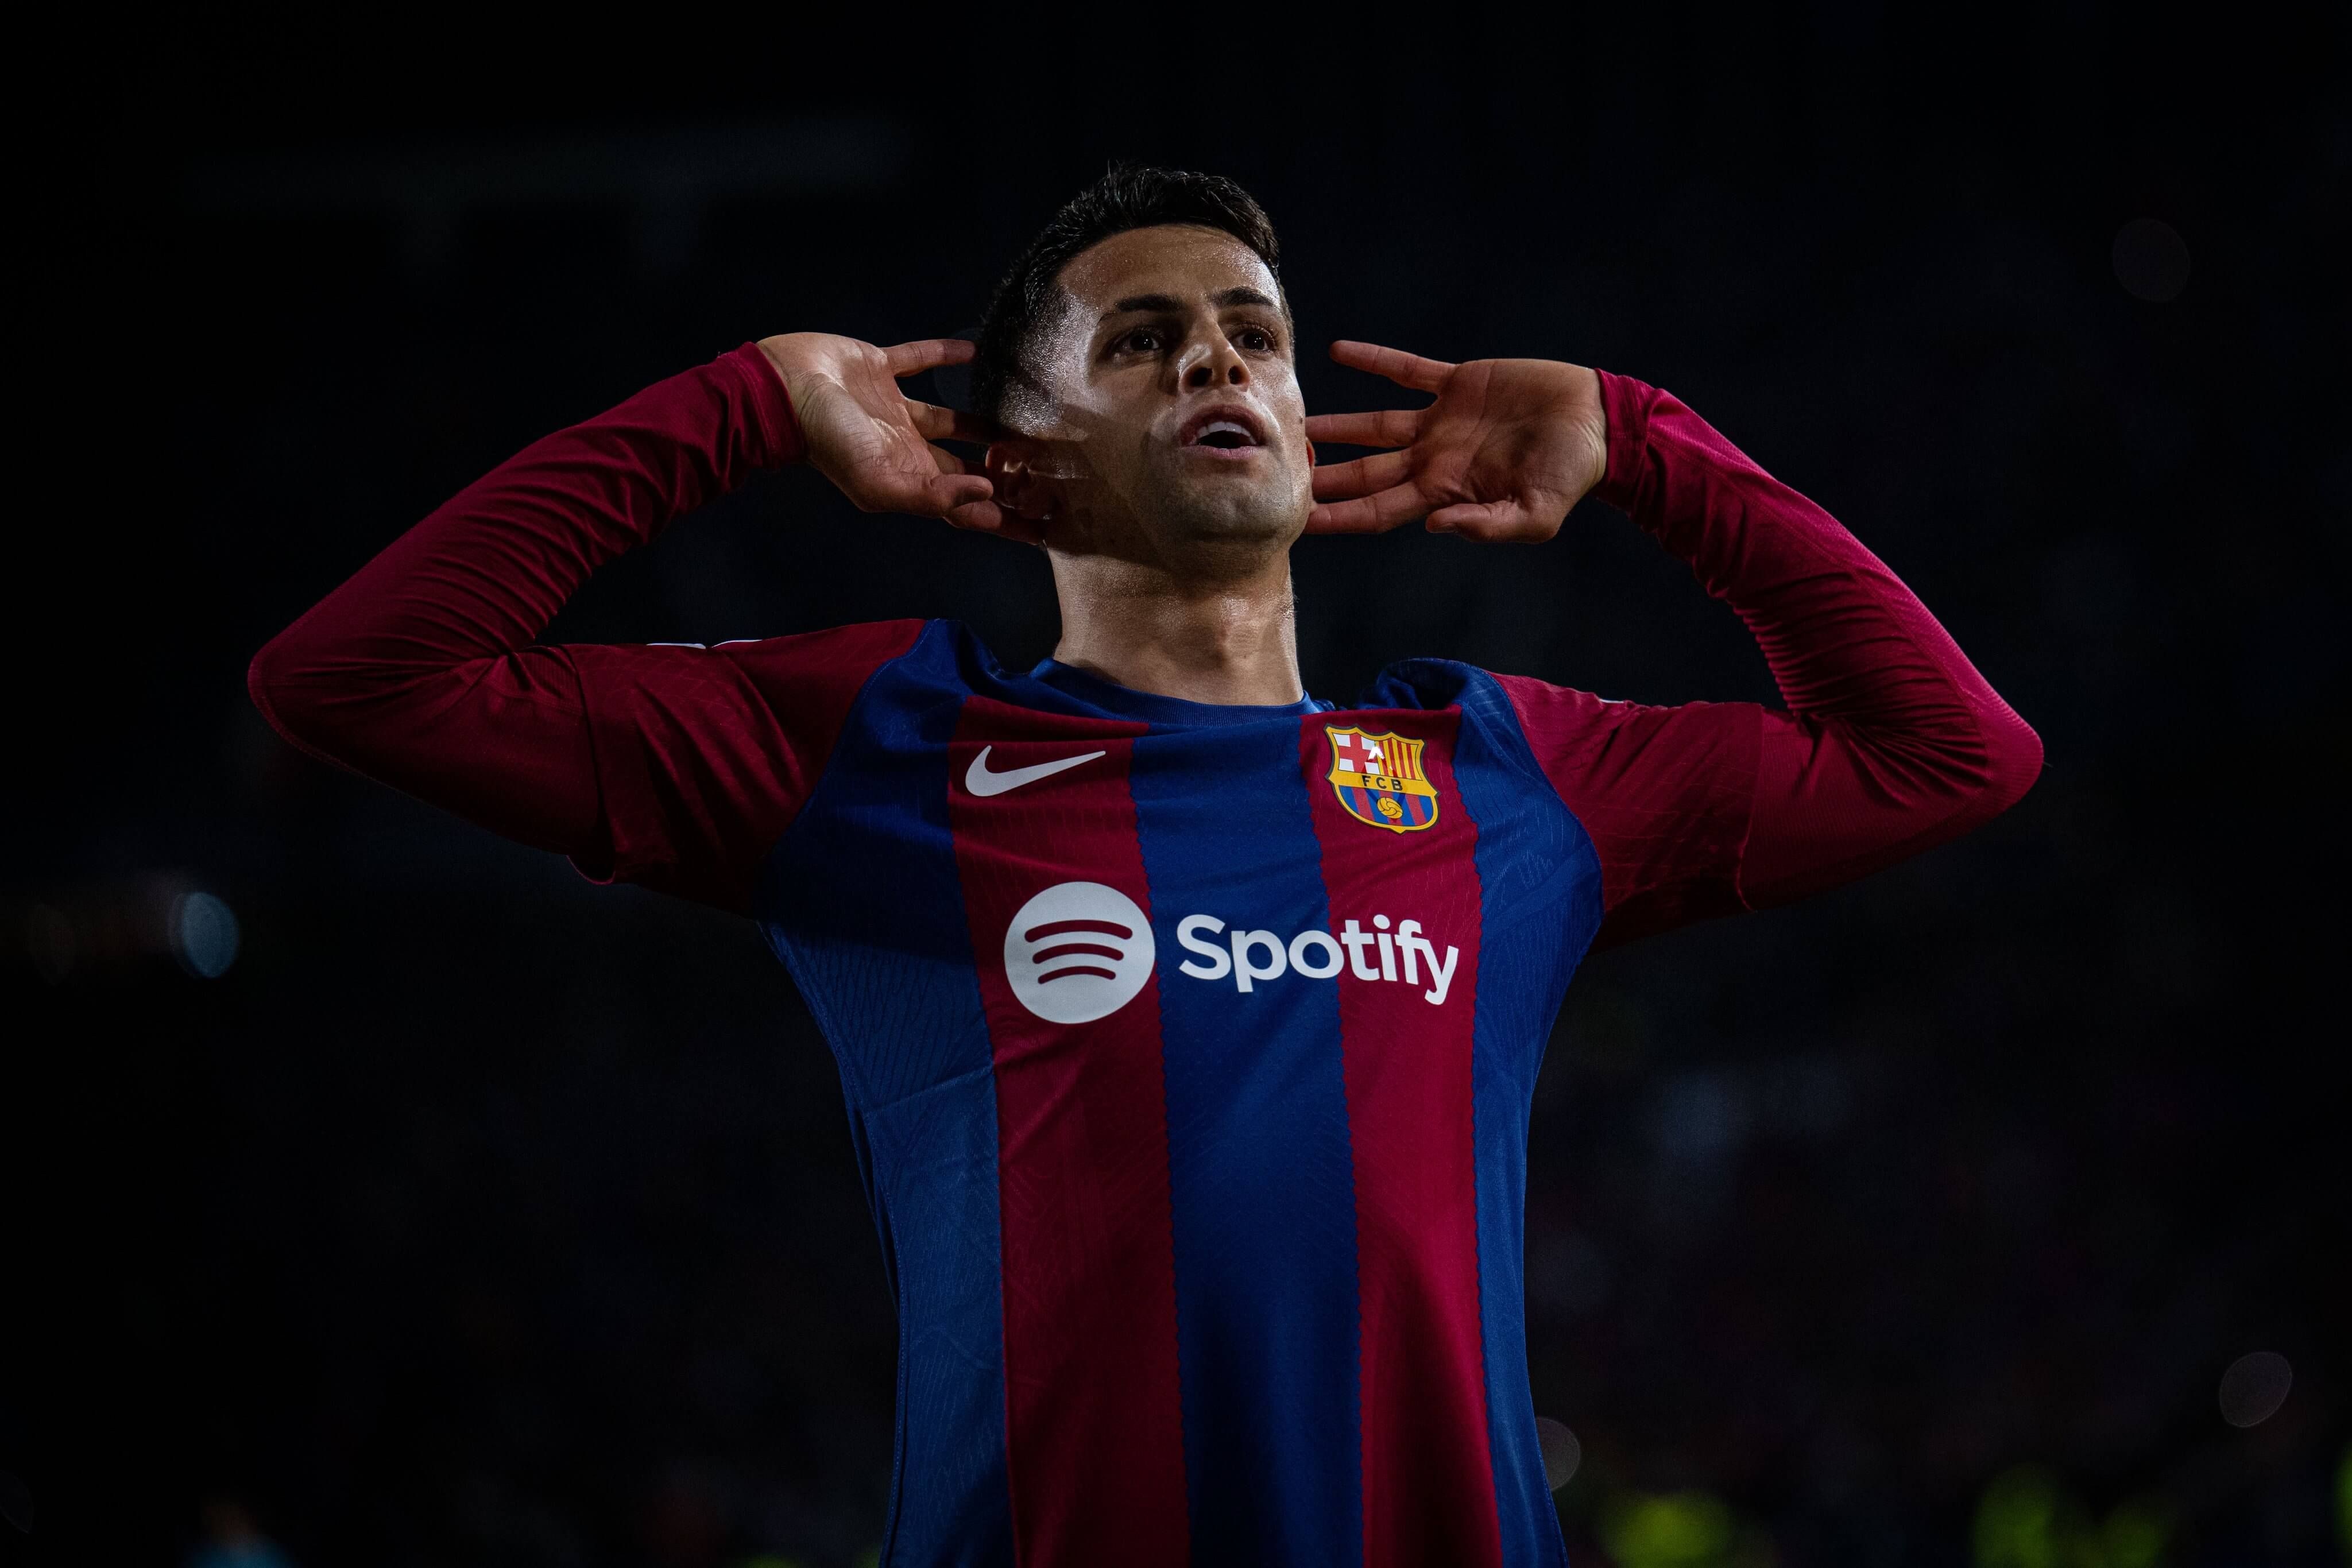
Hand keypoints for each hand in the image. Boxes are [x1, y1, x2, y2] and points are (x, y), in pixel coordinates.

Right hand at [756, 333, 1036, 541]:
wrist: (779, 389)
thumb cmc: (827, 440)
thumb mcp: (878, 481)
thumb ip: (933, 494)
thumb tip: (986, 494)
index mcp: (905, 478)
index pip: (964, 506)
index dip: (1001, 517)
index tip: (1042, 527)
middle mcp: (904, 448)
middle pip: (965, 467)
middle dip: (1001, 477)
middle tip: (1045, 478)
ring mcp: (892, 409)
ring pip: (950, 420)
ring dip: (983, 425)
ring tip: (1021, 425)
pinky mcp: (881, 370)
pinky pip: (921, 361)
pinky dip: (946, 357)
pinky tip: (975, 353)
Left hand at [1306, 342, 1607, 541]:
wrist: (1598, 423)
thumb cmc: (1572, 475)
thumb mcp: (1535, 515)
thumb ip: (1486, 527)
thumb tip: (1434, 527)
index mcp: (1445, 492)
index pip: (1378, 511)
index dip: (1339, 517)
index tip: (1298, 521)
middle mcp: (1434, 459)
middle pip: (1364, 473)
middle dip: (1323, 479)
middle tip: (1279, 477)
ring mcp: (1441, 420)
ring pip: (1374, 424)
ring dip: (1336, 425)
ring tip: (1297, 425)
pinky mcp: (1456, 383)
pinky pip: (1405, 369)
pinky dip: (1373, 360)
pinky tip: (1338, 352)